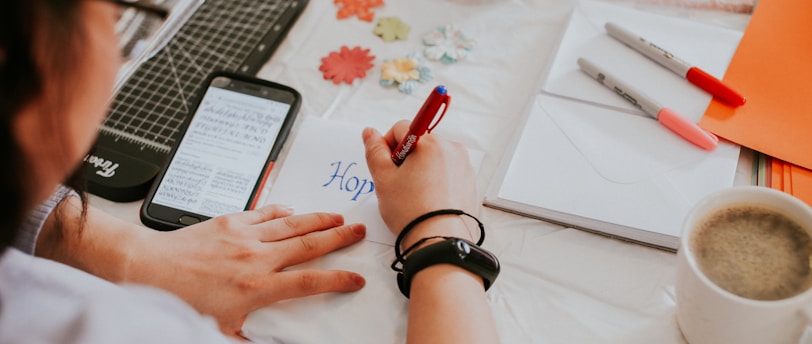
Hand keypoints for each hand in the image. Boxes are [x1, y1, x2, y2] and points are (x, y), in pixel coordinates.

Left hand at [129, 205, 366, 336]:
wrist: (148, 267)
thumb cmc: (180, 299)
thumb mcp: (217, 328)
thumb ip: (248, 338)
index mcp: (257, 288)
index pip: (310, 283)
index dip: (338, 280)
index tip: (355, 278)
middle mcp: (256, 258)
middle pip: (309, 246)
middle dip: (339, 239)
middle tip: (358, 232)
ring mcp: (244, 236)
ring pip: (292, 224)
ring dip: (318, 220)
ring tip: (337, 217)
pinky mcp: (230, 221)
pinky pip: (264, 213)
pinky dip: (282, 210)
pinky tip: (292, 209)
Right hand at [362, 120, 478, 246]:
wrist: (440, 240)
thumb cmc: (412, 211)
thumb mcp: (383, 179)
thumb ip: (374, 151)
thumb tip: (370, 133)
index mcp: (430, 142)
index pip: (400, 129)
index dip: (387, 147)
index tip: (387, 167)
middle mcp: (451, 149)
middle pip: (419, 143)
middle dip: (406, 159)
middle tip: (400, 185)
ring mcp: (464, 166)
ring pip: (433, 159)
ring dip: (421, 170)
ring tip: (415, 196)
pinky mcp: (470, 182)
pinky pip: (447, 173)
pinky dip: (437, 182)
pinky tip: (429, 200)